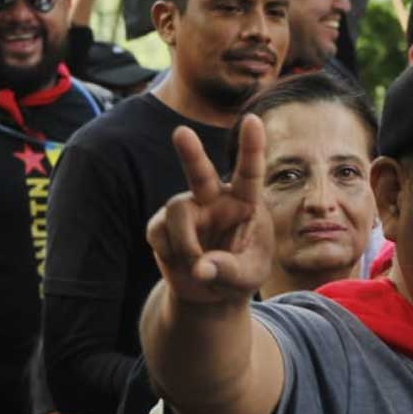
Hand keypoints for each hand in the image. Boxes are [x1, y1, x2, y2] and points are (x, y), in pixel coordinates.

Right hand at [146, 115, 272, 303]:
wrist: (209, 292)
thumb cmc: (239, 276)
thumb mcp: (248, 277)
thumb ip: (228, 271)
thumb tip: (200, 268)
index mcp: (244, 202)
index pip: (250, 173)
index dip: (251, 148)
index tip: (253, 120)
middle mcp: (214, 198)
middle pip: (200, 172)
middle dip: (190, 153)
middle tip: (182, 133)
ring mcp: (187, 208)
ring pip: (176, 210)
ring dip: (185, 242)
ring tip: (197, 267)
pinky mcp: (162, 224)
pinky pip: (159, 232)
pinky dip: (171, 254)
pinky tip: (181, 263)